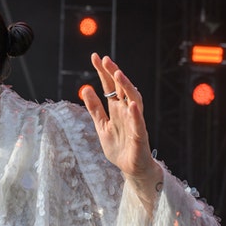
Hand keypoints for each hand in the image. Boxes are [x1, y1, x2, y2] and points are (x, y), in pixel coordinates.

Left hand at [79, 53, 162, 188]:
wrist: (132, 168)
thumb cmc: (119, 147)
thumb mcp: (101, 126)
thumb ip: (95, 109)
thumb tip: (85, 89)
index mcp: (117, 109)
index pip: (110, 86)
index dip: (103, 72)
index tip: (95, 57)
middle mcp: (127, 111)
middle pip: (122, 88)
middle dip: (114, 73)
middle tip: (105, 59)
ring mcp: (135, 122)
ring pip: (133, 99)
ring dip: (127, 87)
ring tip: (118, 74)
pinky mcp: (140, 136)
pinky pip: (139, 123)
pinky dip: (135, 114)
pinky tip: (130, 104)